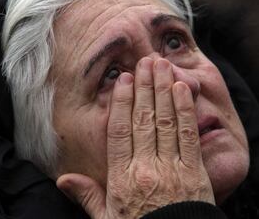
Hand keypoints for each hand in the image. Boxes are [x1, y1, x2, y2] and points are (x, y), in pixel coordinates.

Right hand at [57, 57, 213, 217]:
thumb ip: (87, 196)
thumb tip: (63, 179)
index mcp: (122, 177)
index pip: (120, 130)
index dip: (122, 101)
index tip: (124, 79)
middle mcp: (146, 167)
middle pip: (144, 118)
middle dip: (145, 87)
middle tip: (145, 61)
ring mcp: (172, 167)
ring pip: (166, 121)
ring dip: (164, 90)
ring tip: (162, 65)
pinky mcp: (195, 171)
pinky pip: (189, 135)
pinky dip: (185, 110)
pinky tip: (182, 88)